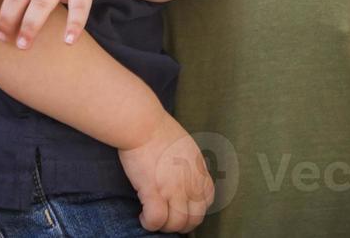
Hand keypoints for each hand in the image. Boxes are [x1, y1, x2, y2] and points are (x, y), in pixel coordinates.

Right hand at [118, 112, 214, 233]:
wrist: (143, 123)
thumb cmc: (158, 127)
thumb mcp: (185, 144)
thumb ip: (188, 162)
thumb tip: (182, 171)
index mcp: (198, 170)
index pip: (206, 201)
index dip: (194, 209)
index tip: (181, 208)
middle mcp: (190, 183)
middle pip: (194, 218)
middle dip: (181, 224)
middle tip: (167, 219)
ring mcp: (173, 189)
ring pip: (176, 223)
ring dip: (164, 226)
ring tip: (153, 220)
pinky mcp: (154, 191)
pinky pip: (156, 219)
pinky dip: (149, 223)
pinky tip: (143, 216)